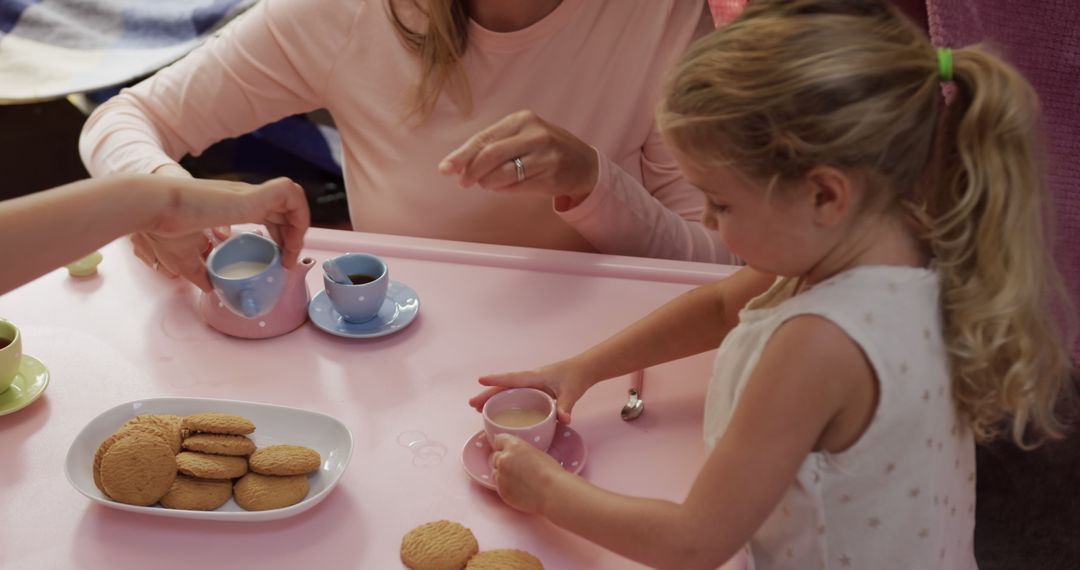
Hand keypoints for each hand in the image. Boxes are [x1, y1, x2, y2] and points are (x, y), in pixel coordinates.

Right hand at [134, 175, 309, 291]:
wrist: (153, 208)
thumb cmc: (162, 228)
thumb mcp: (184, 257)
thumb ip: (198, 271)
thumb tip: (208, 287)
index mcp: (232, 206)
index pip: (269, 214)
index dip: (280, 235)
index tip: (278, 259)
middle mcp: (244, 197)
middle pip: (285, 210)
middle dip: (294, 235)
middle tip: (287, 261)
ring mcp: (250, 194)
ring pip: (294, 200)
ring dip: (299, 226)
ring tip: (291, 253)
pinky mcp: (253, 194)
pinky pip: (291, 194)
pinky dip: (299, 214)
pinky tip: (291, 239)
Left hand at [438, 110, 598, 208]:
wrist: (583, 163)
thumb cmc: (543, 148)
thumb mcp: (521, 136)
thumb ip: (493, 145)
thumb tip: (458, 164)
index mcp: (522, 119)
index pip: (484, 138)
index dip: (462, 155)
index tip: (445, 168)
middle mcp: (535, 134)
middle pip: (491, 155)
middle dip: (471, 171)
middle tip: (463, 182)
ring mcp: (545, 155)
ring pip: (503, 174)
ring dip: (488, 182)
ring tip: (487, 183)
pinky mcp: (551, 175)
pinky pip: (517, 186)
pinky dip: (504, 189)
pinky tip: (504, 186)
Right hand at [469, 360, 590, 424]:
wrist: (583, 369)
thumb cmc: (575, 377)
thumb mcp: (572, 393)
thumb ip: (566, 406)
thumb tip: (563, 420)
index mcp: (535, 377)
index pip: (513, 379)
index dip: (497, 380)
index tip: (480, 380)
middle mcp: (529, 379)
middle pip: (504, 387)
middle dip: (487, 394)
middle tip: (471, 403)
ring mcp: (530, 384)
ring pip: (507, 391)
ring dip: (492, 398)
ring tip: (477, 408)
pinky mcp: (533, 389)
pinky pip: (514, 394)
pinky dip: (503, 400)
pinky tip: (497, 410)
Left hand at [490, 433, 565, 513]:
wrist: (552, 492)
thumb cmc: (551, 472)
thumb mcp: (536, 452)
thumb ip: (520, 451)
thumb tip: (515, 456)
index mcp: (514, 446)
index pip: (498, 440)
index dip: (503, 445)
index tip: (506, 450)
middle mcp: (503, 459)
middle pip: (494, 457)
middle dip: (502, 461)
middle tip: (515, 468)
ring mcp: (500, 476)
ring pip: (495, 472)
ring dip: (502, 474)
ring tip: (518, 480)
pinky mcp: (501, 491)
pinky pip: (498, 486)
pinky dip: (505, 487)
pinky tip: (519, 489)